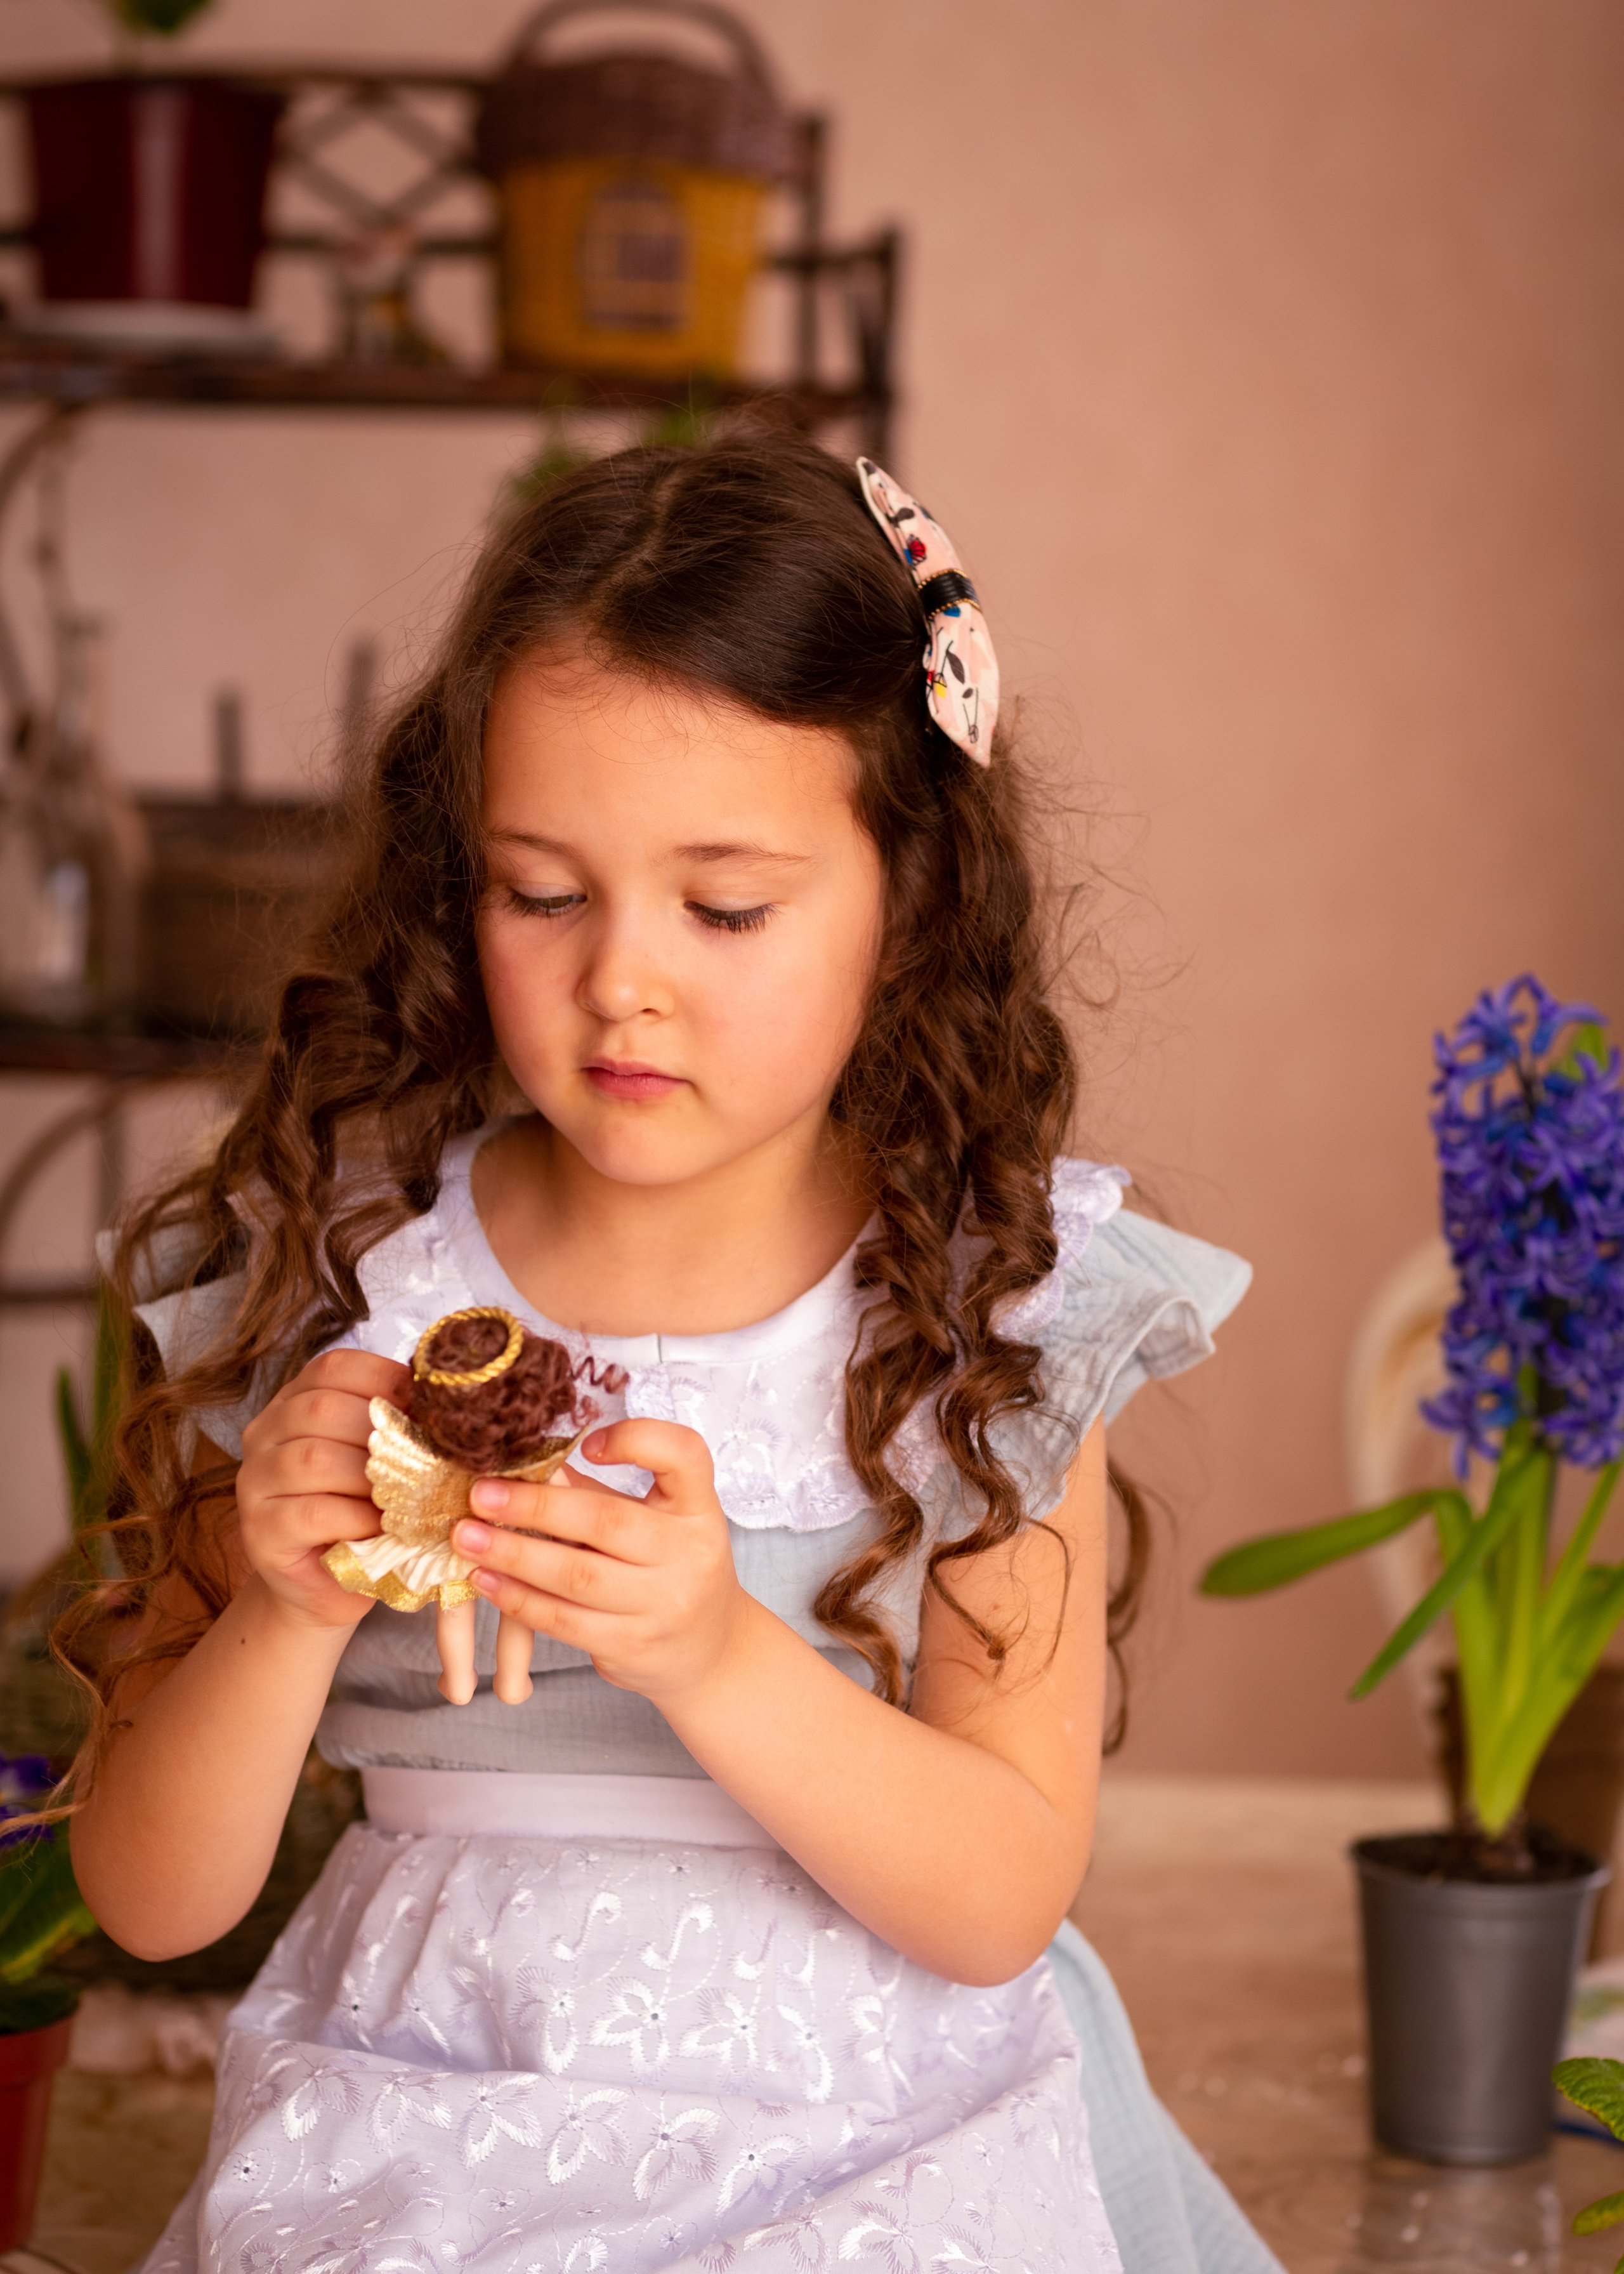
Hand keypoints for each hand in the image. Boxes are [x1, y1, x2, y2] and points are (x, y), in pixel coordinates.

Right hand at [236, 1348, 411, 1630]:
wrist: (325, 1585)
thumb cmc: (361, 1514)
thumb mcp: (381, 1461)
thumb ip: (397, 1429)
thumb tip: (446, 1409)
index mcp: (296, 1402)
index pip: (333, 1366)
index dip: (384, 1378)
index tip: (424, 1405)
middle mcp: (265, 1433)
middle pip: (321, 1409)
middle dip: (380, 1432)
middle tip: (420, 1459)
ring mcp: (255, 1482)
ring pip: (312, 1459)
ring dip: (368, 1478)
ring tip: (403, 1497)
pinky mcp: (260, 1531)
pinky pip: (311, 1512)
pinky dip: (355, 1518)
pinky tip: (380, 1526)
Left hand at [451, 1420, 747, 1706]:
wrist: (712, 1651)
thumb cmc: (673, 1569)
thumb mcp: (657, 1523)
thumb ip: (600, 1495)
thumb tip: (529, 1465)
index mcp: (698, 1508)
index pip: (683, 1455)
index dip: (636, 1440)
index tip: (587, 1443)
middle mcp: (689, 1553)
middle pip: (606, 1520)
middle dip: (534, 1507)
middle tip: (480, 1495)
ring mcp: (663, 1605)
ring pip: (576, 1576)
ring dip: (512, 1554)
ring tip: (467, 1538)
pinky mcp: (631, 1646)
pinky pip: (564, 1621)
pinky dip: (519, 1598)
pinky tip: (487, 1580)